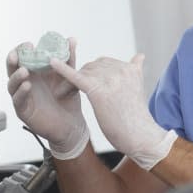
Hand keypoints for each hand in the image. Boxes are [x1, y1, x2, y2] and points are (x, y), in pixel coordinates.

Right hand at [6, 37, 89, 158]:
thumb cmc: (67, 99)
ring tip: (24, 71)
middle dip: (13, 60)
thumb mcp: (69, 76)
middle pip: (12, 69)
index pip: (23, 58)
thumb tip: (71, 39)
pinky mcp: (24, 111)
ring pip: (12, 85)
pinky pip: (18, 100)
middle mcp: (26, 83)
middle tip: (17, 54)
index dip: (22, 50)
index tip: (29, 44)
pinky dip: (21, 92)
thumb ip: (69, 59)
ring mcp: (23, 97)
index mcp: (35, 73)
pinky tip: (27, 86)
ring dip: (16, 76)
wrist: (72, 123)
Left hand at [50, 54, 176, 169]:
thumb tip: (140, 56)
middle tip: (70, 91)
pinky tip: (51, 62)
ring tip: (64, 95)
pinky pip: (77, 77)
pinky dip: (62, 69)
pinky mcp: (99, 90)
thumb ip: (135, 70)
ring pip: (84, 73)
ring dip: (71, 82)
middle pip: (91, 67)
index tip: (83, 85)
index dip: (91, 74)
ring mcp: (111, 79)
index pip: (102, 64)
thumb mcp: (137, 88)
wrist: (141, 137)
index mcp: (130, 68)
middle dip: (81, 78)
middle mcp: (121, 70)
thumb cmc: (136, 118)